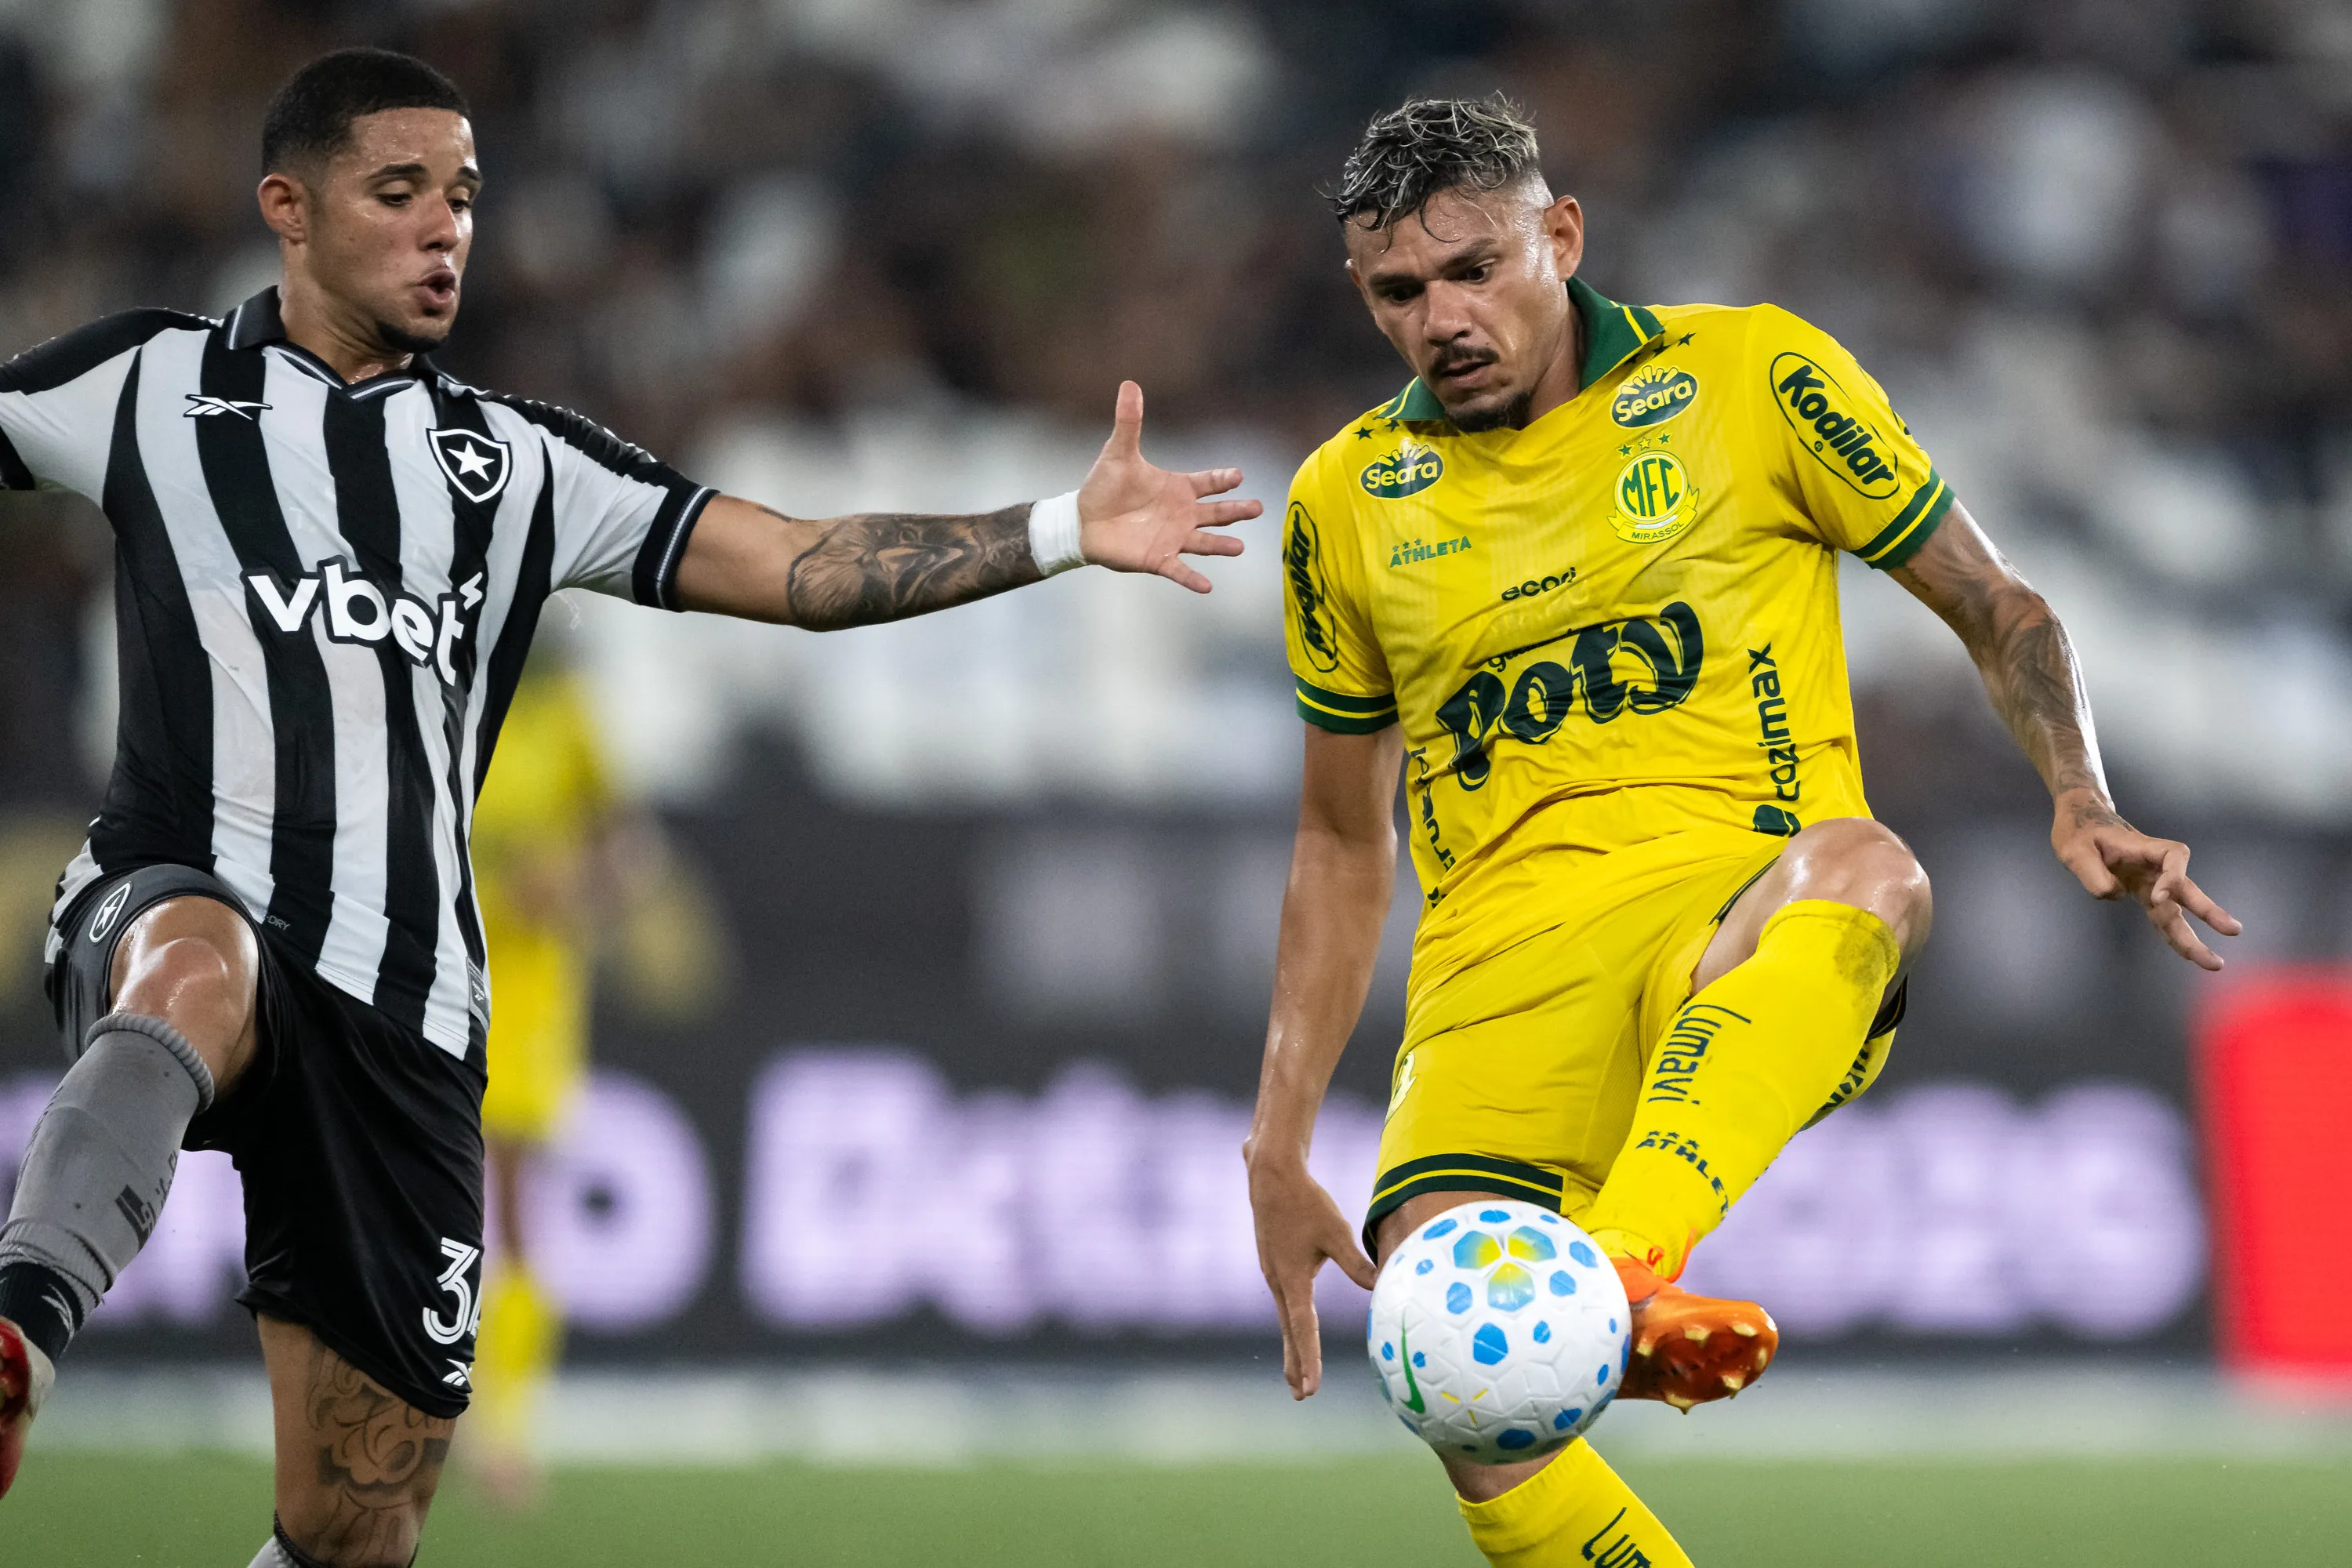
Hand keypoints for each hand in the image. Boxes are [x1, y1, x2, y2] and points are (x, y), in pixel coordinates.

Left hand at [1077, 381, 1257, 591]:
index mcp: (1178, 488)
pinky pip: (1179, 570)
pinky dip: (1192, 578)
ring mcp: (1173, 537)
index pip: (1208, 482)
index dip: (1223, 479)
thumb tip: (1129, 384)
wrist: (1083, 521)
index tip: (1238, 475)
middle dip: (1237, 511)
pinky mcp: (1158, 559)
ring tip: (1240, 548)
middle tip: (1259, 507)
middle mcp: (1182, 514)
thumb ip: (1129, 422)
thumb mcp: (1118, 452)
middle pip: (1217, 513)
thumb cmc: (1105, 486)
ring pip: (1204, 542)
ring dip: (1222, 546)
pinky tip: (1207, 586)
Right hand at [1247, 1156, 1377, 1399]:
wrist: (1270, 1176)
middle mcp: (1278, 1282)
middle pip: (1288, 1333)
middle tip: (1301, 1396)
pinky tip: (1294, 1327)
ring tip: (1297, 1374)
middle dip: (1295, 1365)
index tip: (1310, 1388)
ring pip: (1284, 1319)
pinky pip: (1284, 1302)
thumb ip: (1356, 1263)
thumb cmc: (1305, 1202)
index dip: (1308, 1360)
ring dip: (1292, 1347)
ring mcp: (1272, 1273)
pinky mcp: (1273, 1263)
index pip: (1302, 1329)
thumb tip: (1379, 1286)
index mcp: (1292, 1280)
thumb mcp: (1336, 1232)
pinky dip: (1289, 1324)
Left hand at [2051, 789, 2241, 969]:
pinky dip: (2172, 935)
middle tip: (2233, 931)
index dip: (2172, 877)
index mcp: (2142, 847)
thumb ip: (2092, 873)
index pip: (2173, 856)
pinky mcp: (2143, 892)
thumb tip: (2117, 895)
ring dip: (2192, 936)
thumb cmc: (2079, 831)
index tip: (2157, 897)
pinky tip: (2189, 954)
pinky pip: (2161, 916)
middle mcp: (2152, 865)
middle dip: (2208, 911)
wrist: (2082, 821)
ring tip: (2215, 963)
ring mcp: (2150, 880)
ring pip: (2177, 909)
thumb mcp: (2074, 850)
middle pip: (2186, 889)